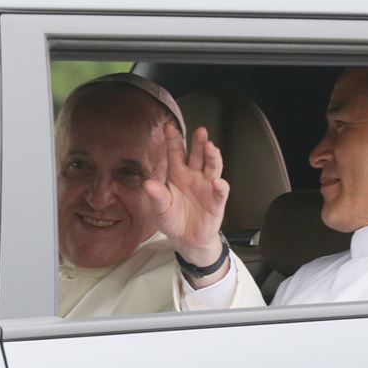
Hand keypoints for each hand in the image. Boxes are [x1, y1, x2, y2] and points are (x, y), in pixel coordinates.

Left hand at [144, 124, 229, 285]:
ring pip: (212, 167)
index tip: (169, 127)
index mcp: (177, 175)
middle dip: (199, 143)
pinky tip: (217, 182)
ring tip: (210, 148)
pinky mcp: (216, 202)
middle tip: (200, 132)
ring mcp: (206, 187)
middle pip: (198, 155)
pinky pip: (220, 192)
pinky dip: (220, 187)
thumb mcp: (160, 209)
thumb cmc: (173, 221)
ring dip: (212, 157)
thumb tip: (147, 183)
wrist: (187, 241)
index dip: (173, 140)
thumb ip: (157, 196)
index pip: (176, 153)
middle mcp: (193, 177)